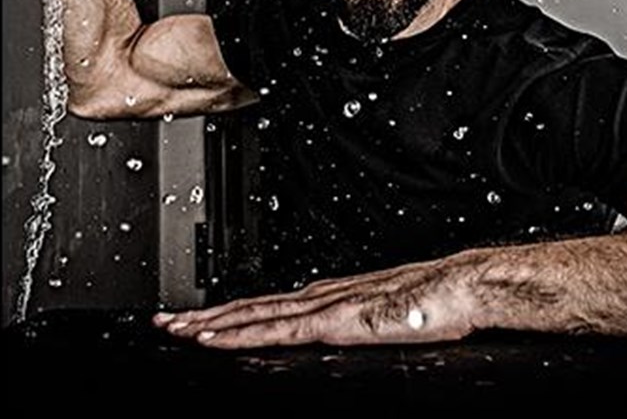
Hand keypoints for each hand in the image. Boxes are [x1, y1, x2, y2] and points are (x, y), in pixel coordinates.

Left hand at [152, 256, 481, 348]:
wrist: (461, 286)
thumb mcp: (388, 319)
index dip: (231, 313)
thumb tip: (349, 338)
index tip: (201, 319)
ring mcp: (323, 306)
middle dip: (206, 316)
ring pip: (252, 315)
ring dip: (210, 324)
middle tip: (165, 323)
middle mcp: (319, 295)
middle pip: (250, 307)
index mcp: (332, 296)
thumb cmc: (437, 302)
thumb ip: (360, 327)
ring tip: (176, 331)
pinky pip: (275, 331)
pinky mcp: (332, 322)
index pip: (270, 306)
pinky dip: (238, 334)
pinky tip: (212, 339)